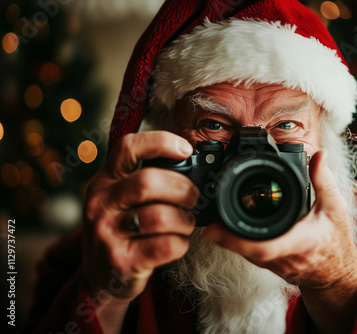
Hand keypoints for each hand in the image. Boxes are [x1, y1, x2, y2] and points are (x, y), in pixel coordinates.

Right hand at [81, 131, 198, 329]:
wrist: (101, 276)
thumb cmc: (121, 230)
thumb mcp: (120, 199)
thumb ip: (145, 181)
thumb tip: (192, 164)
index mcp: (104, 180)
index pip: (128, 147)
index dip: (161, 142)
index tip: (185, 149)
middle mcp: (101, 203)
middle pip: (148, 182)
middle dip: (182, 188)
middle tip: (193, 197)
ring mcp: (107, 233)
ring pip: (161, 216)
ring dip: (185, 219)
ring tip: (186, 222)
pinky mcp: (121, 261)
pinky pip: (165, 245)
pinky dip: (181, 243)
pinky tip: (178, 242)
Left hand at [203, 151, 356, 332]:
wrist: (335, 274)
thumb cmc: (335, 240)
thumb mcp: (335, 207)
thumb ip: (324, 181)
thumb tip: (318, 156)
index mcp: (300, 242)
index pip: (264, 247)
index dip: (237, 240)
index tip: (215, 229)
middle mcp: (283, 257)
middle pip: (246, 251)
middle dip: (224, 238)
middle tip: (207, 223)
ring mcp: (274, 265)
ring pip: (244, 254)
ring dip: (228, 240)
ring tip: (213, 222)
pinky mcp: (268, 266)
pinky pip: (249, 255)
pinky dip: (237, 242)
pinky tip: (228, 229)